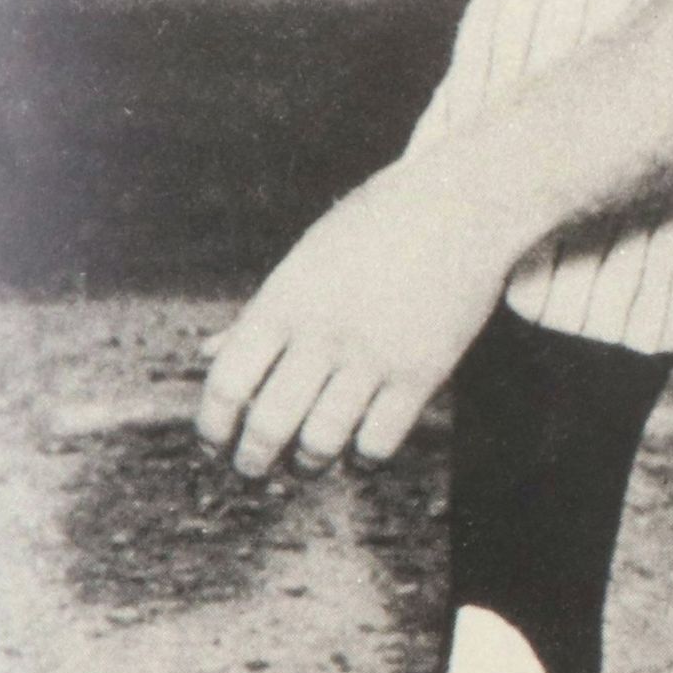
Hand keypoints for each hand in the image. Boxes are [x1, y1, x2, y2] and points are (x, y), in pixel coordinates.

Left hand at [195, 159, 522, 478]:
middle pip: (268, 424)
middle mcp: (323, 331)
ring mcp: (374, 354)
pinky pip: (378, 442)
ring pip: (321, 443)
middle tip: (253, 469)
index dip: (212, 426)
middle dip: (252, 460)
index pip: (227, 384)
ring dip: (306, 465)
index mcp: (284, 300)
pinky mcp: (423, 372)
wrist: (464, 204)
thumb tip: (209, 353)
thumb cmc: (377, 227)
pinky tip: (358, 451)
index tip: (214, 442)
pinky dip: (361, 459)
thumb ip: (261, 311)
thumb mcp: (307, 259)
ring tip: (306, 464)